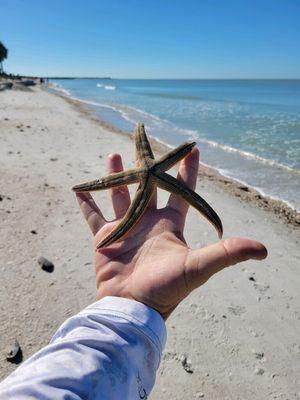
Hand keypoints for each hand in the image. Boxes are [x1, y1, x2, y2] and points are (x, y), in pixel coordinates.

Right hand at [76, 148, 266, 319]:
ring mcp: (125, 229)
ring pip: (120, 196)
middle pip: (147, 186)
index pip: (181, 191)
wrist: (133, 308)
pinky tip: (80, 189)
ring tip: (113, 155)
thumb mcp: (198, 267)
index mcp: (170, 225)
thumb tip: (264, 249)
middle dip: (146, 164)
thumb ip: (227, 254)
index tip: (192, 148)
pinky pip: (93, 216)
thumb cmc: (166, 288)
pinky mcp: (104, 239)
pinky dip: (87, 203)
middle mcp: (148, 222)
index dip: (187, 170)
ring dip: (116, 177)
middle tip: (143, 141)